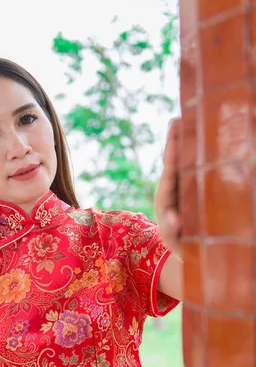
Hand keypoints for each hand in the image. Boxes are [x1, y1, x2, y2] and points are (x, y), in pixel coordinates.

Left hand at [154, 119, 180, 254]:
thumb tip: (174, 220)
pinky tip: (201, 138)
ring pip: (181, 162)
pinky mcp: (189, 188)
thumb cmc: (179, 244)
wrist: (183, 248)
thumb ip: (172, 231)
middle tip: (176, 118)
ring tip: (185, 120)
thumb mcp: (175, 240)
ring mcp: (180, 186)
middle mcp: (171, 188)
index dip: (172, 154)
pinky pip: (191, 168)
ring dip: (183, 142)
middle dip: (174, 141)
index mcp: (165, 198)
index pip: (168, 172)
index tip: (173, 135)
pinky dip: (193, 153)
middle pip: (172, 161)